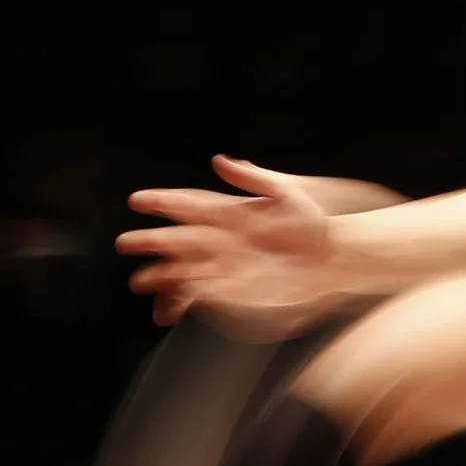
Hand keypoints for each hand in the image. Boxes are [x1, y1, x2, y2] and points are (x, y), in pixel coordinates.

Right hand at [116, 155, 361, 340]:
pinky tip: (174, 303)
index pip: (191, 203)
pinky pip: (210, 292)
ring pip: (189, 270)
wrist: (340, 256)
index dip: (164, 202)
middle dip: (154, 242)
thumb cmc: (317, 220)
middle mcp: (226, 238)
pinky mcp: (243, 288)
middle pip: (183, 240)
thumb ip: (254, 179)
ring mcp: (232, 264)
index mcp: (233, 211)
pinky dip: (190, 296)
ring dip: (165, 277)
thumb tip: (219, 161)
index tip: (137, 200)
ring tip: (142, 282)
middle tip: (125, 244)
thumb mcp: (290, 191)